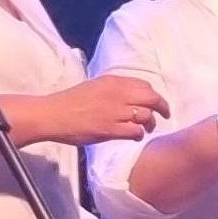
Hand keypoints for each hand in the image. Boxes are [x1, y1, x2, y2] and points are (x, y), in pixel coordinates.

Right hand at [18, 75, 168, 144]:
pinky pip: (136, 131)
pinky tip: (134, 136)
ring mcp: (115, 112)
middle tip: (165, 115)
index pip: (145, 85)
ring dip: (150, 124)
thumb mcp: (94, 86)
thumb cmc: (70, 102)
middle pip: (152, 98)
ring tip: (146, 128)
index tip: (156, 102)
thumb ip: (113, 90)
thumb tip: (130, 96)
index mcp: (113, 81)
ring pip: (147, 116)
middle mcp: (118, 94)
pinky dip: (139, 135)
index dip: (153, 95)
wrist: (52, 114)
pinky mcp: (110, 129)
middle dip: (162, 107)